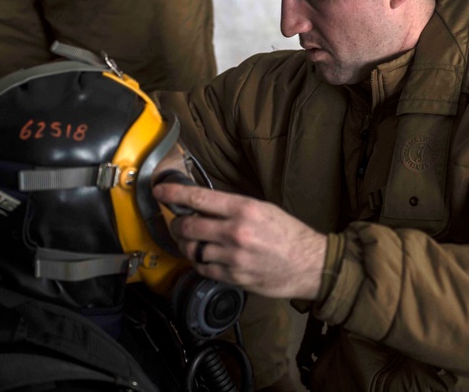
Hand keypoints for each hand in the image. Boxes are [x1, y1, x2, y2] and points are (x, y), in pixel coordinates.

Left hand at [153, 183, 325, 299]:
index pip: (199, 198)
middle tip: (177, 223)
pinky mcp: (233, 277)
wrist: (309, 264)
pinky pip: (203, 268)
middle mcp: (235, 231)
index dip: (174, 194)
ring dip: (186, 245)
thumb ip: (232, 207)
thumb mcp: (262, 209)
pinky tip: (205, 257)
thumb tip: (202, 204)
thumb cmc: (288, 234)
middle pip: (187, 226)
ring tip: (191, 241)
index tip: (159, 191)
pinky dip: (199, 262)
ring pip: (192, 249)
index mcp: (243, 209)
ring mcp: (233, 256)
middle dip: (176, 224)